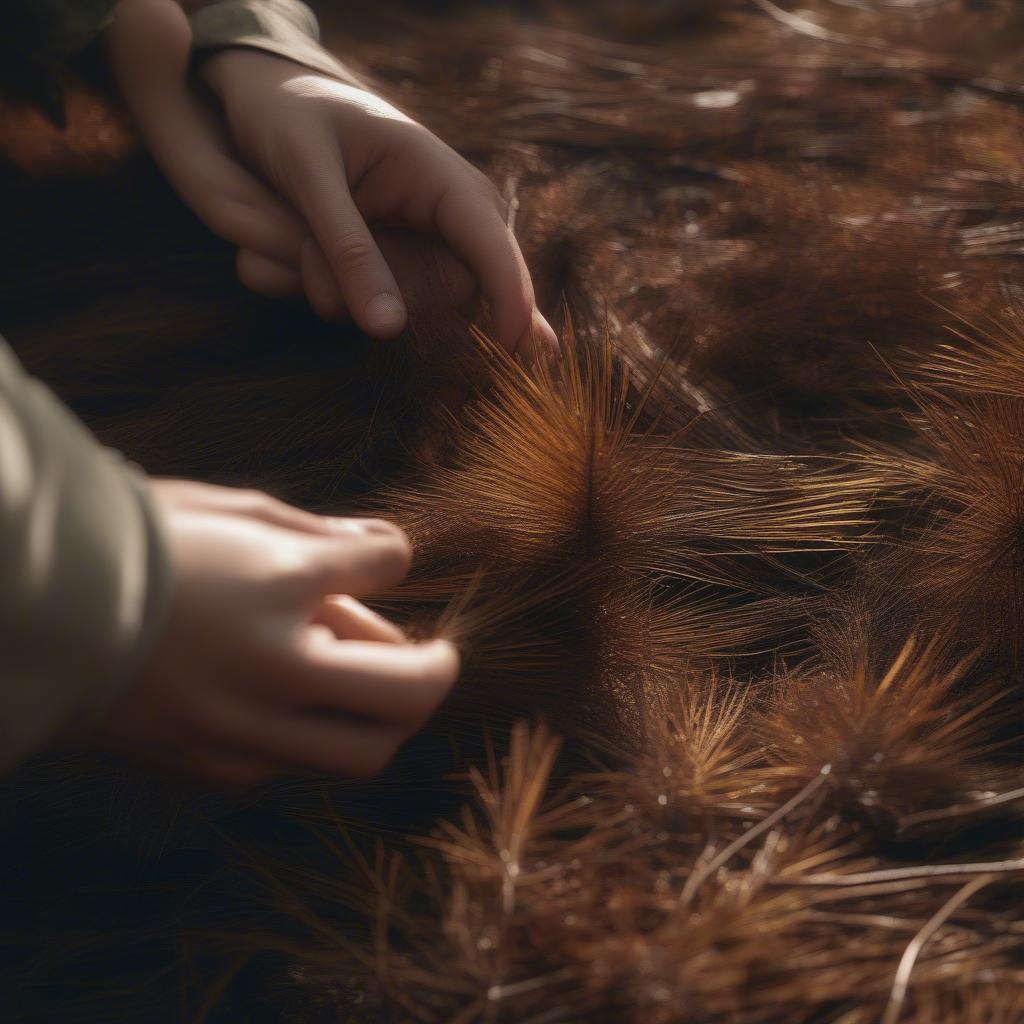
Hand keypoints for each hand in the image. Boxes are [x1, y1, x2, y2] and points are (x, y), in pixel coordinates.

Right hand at [87, 480, 457, 786]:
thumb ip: (319, 535)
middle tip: (438, 656)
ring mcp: (244, 727)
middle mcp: (275, 665)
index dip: (394, 558)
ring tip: (373, 687)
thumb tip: (386, 547)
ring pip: (364, 752)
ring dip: (387, 718)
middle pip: (409, 693)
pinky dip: (312, 734)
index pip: (388, 565)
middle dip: (438, 671)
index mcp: (280, 583)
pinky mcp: (212, 764)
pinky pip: (295, 763)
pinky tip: (289, 703)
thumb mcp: (231, 514)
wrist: (36, 609)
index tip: (381, 561)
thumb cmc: (135, 545)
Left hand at [105, 1, 556, 356]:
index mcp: (445, 178)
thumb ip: (348, 251)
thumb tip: (389, 330)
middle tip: (310, 249)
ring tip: (305, 244)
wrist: (275, 96)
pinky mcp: (409, 264)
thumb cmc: (292, 116)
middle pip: (453, 296)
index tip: (514, 349)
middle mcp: (456, 216)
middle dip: (385, 292)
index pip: (494, 249)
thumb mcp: (308, 175)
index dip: (511, 302)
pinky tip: (325, 268)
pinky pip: (397, 306)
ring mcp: (435, 243)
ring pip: (418, 309)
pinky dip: (353, 296)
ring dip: (354, 294)